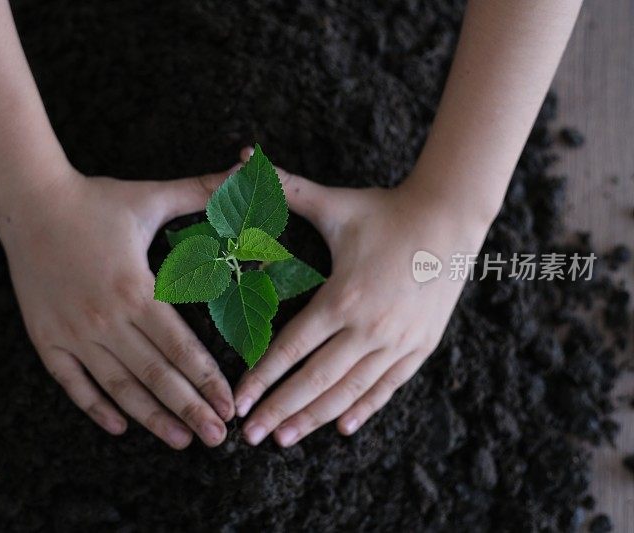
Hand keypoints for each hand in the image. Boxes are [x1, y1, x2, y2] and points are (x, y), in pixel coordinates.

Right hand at [0, 164, 235, 448]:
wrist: (30, 202)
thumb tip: (243, 175)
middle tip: (217, 438)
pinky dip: (95, 407)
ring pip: (119, 387)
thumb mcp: (151, 196)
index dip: (207, 380)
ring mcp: (73, 332)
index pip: (180, 347)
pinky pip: (72, 383)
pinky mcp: (46, 338)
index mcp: (136, 289)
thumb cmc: (96, 201)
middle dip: (190, 410)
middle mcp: (106, 318)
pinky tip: (119, 427)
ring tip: (180, 441)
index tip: (229, 406)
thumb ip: (200, 191)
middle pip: (155, 375)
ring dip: (151, 418)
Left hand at [234, 159, 490, 445]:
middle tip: (247, 436)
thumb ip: (285, 188)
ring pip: (348, 392)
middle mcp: (369, 327)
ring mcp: (398, 342)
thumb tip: (242, 160)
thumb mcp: (334, 203)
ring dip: (313, 418)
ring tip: (283, 439)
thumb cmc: (384, 211)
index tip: (237, 403)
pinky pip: (386, 388)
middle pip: (314, 381)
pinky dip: (363, 410)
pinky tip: (343, 429)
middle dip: (277, 410)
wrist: (449, 218)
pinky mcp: (420, 348)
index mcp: (342, 297)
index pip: (291, 348)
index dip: (260, 378)